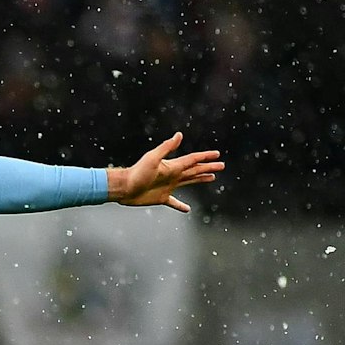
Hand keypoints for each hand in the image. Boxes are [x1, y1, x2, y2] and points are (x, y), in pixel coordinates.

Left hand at [108, 134, 223, 212]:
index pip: (193, 160)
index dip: (205, 157)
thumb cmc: (136, 173)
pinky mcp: (161, 198)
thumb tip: (179, 134)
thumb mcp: (152, 158)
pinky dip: (181, 205)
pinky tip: (187, 209)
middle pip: (194, 170)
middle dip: (208, 168)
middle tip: (221, 165)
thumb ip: (167, 147)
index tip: (217, 154)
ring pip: (189, 182)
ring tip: (211, 178)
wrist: (123, 188)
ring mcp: (168, 186)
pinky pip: (174, 202)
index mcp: (173, 166)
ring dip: (200, 179)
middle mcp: (172, 175)